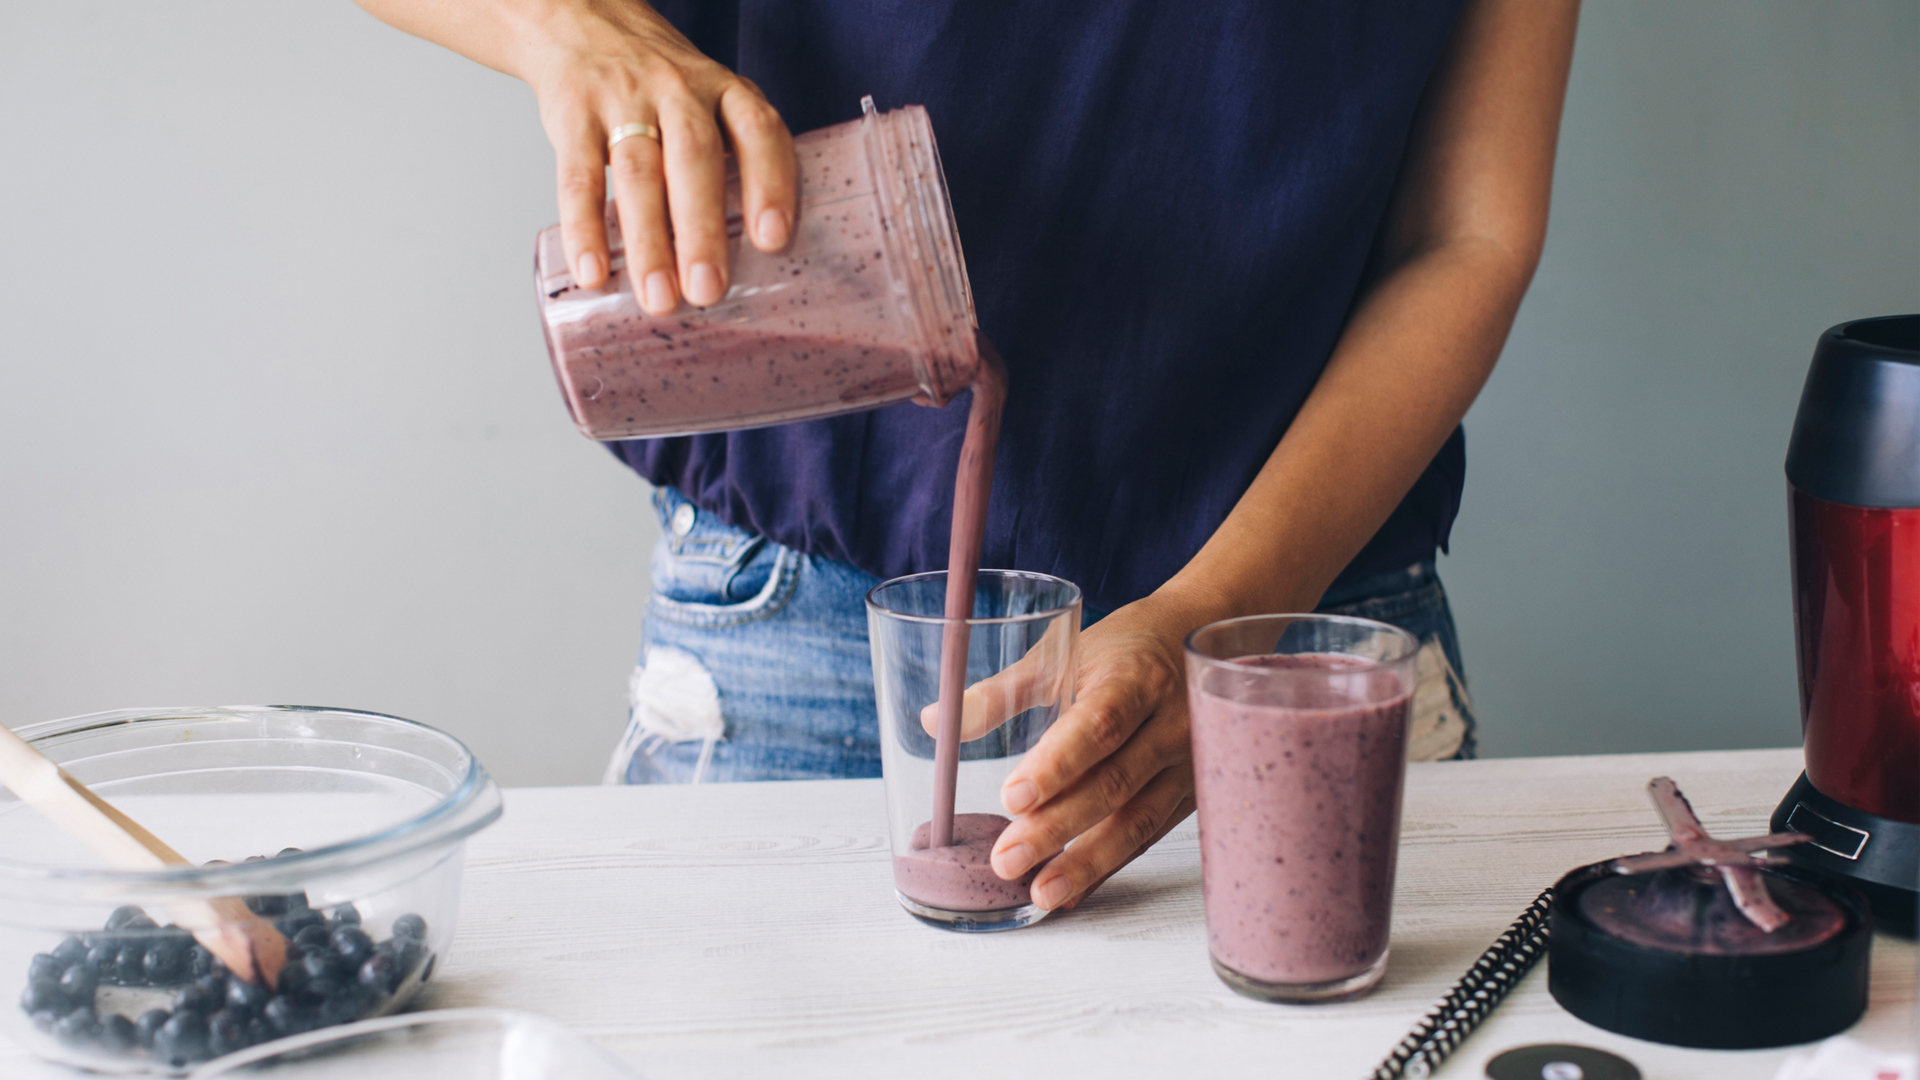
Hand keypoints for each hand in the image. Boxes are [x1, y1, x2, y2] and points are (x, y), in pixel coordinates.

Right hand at [515, 0, 796, 311]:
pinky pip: (578, 174)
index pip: (758, 131)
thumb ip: (732, 164)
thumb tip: (757, 263)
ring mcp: (623, 100)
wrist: (581, 23)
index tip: (772, 240)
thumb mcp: (710, 103)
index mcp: (724, 92)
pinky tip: (594, 270)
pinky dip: (584, 226)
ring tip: (659, 297)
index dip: (770, 183)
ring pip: (639, 172)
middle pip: (694, 158)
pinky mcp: (572, 115)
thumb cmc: (661, 88)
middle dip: (703, 229)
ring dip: (649, 241)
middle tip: (708, 289)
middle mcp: (678, 91)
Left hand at [984, 593, 1204, 911]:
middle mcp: (1170, 725)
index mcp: (1136, 680)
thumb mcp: (1066, 653)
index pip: (1099, 725)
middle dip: (1058, 827)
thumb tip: (936, 722)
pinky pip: (1147, 837)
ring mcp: (1186, 765)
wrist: (1196, 643)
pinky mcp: (1188, 795)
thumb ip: (1003, 691)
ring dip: (1086, 863)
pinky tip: (1071, 890)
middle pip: (1115, 783)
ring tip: (1040, 893)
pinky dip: (1107, 868)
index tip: (1013, 797)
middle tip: (1007, 859)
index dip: (1057, 764)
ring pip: (1137, 822)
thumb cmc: (1125, 648)